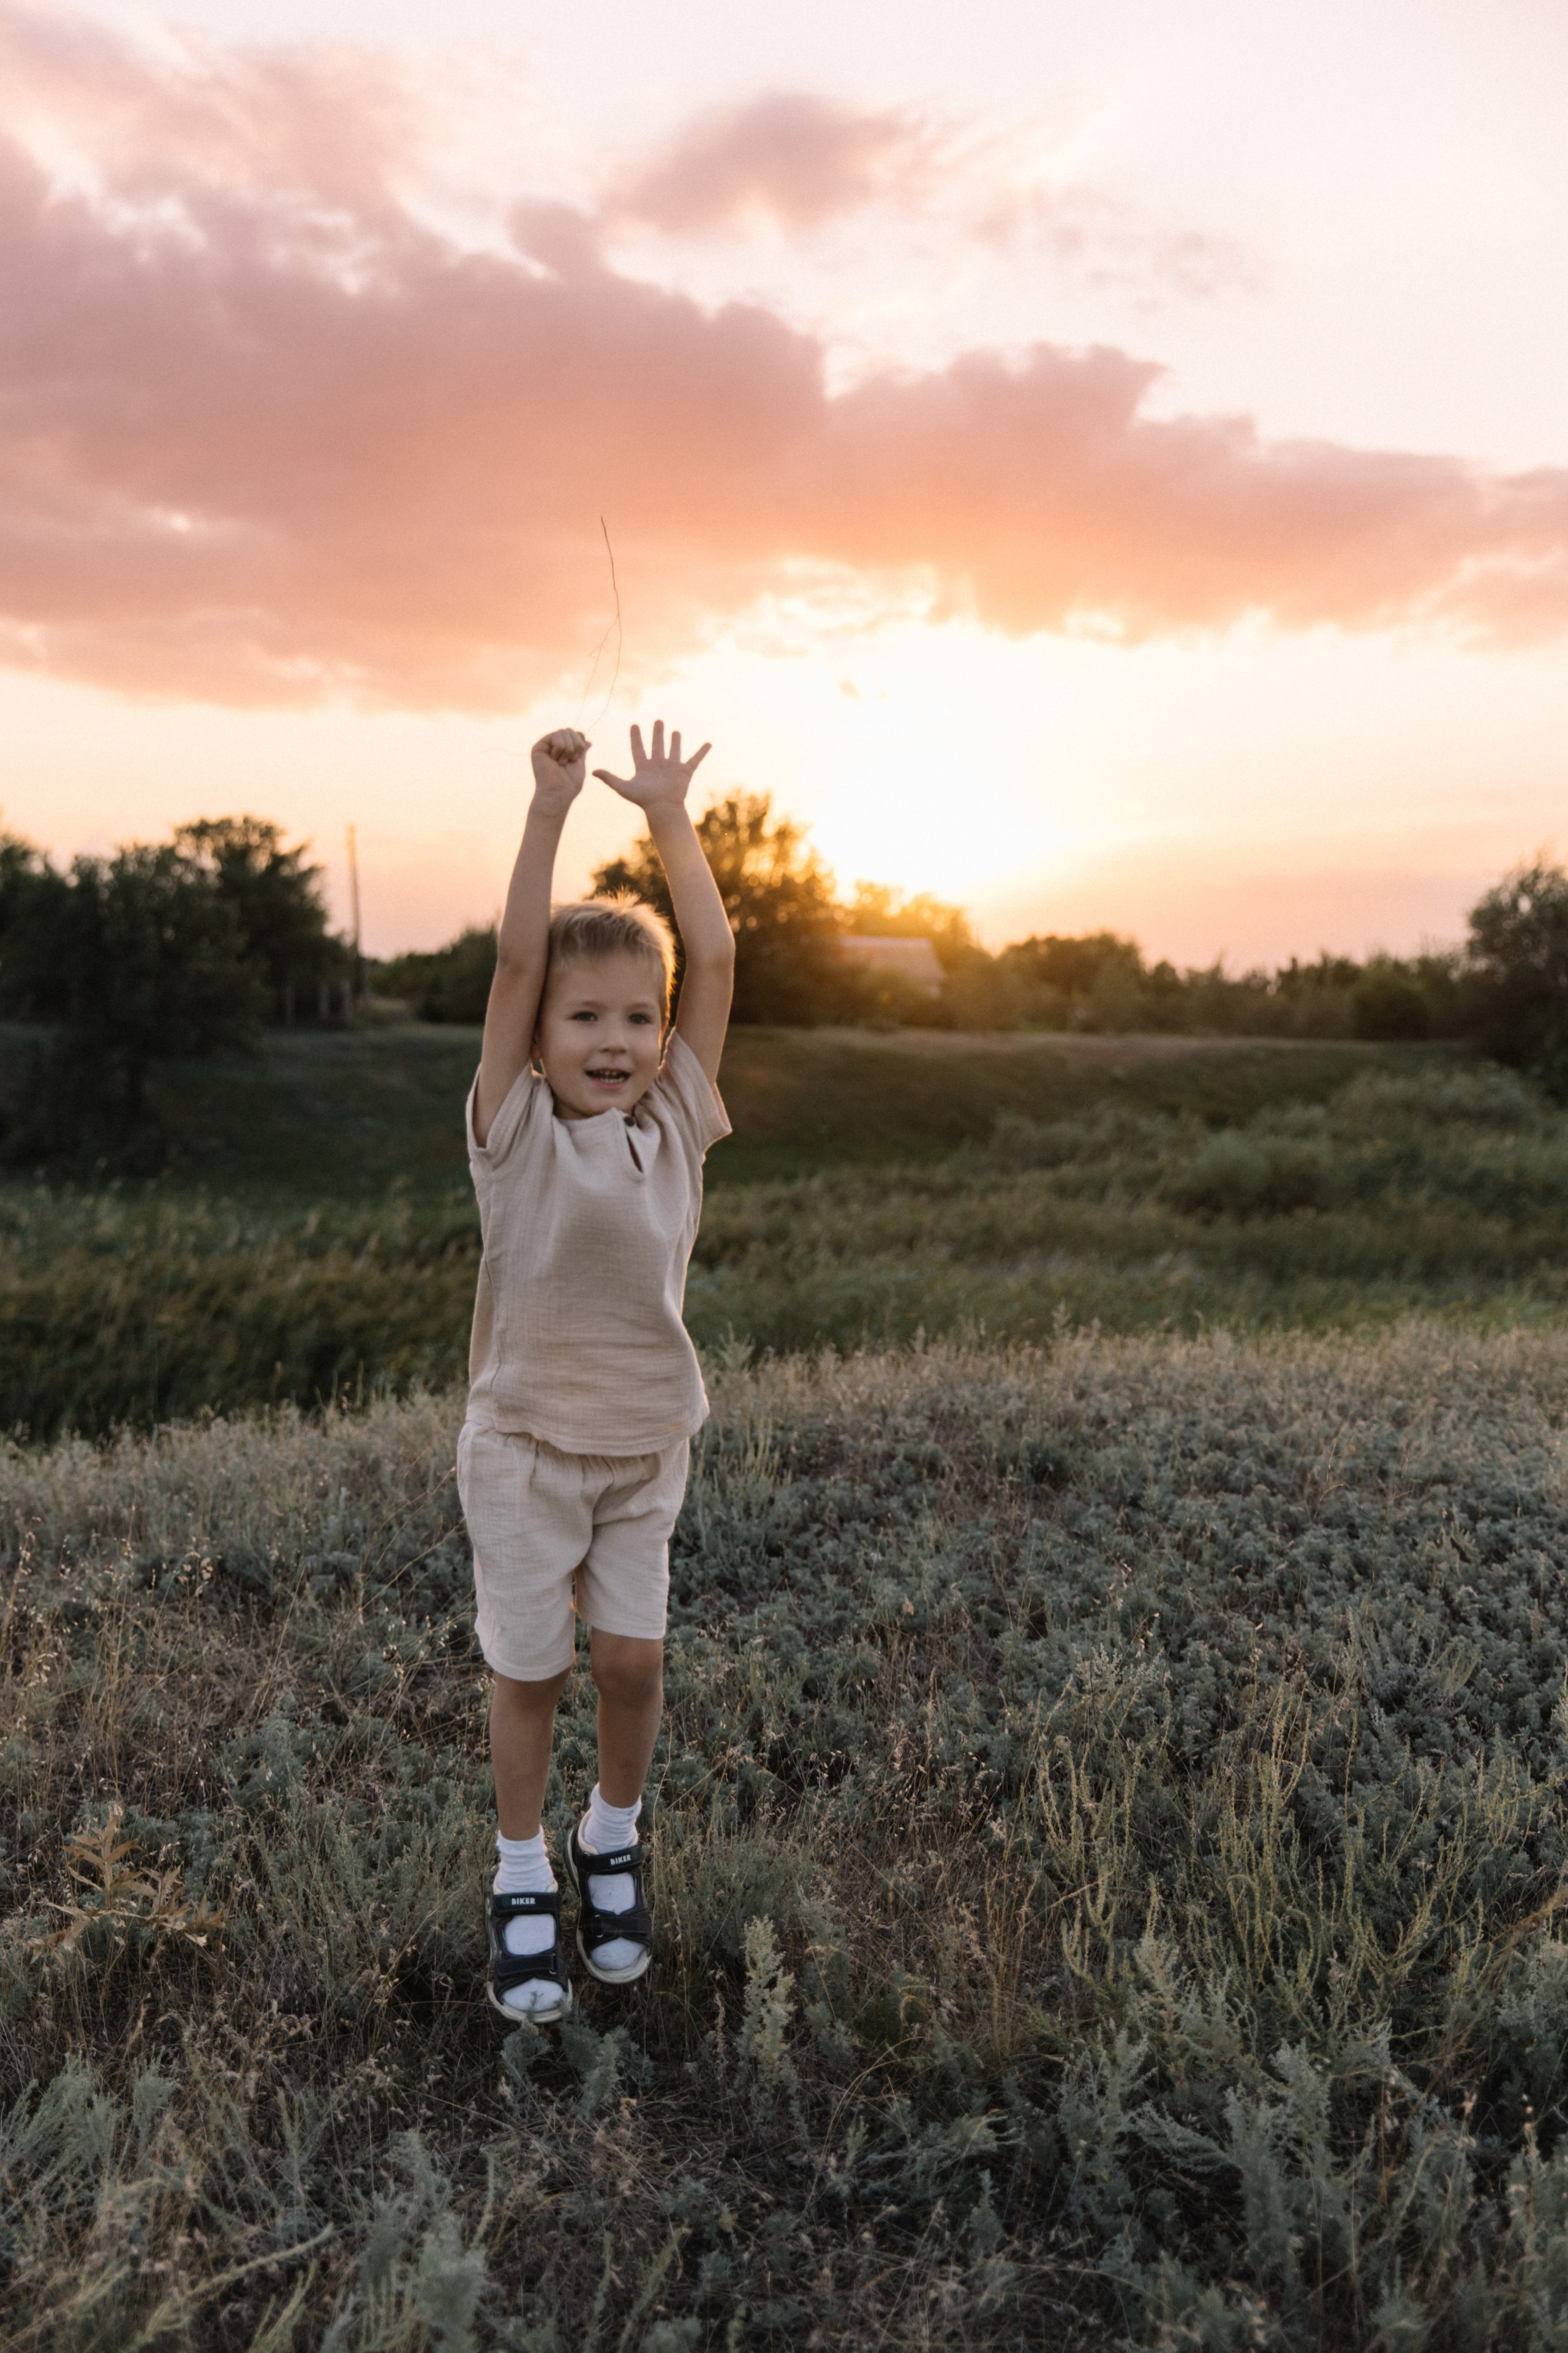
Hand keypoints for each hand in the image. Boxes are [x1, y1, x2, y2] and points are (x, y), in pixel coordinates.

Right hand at [530, 728, 589, 807]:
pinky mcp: (538, 747)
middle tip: (572, 760)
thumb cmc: (569, 783)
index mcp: (563, 751)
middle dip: (576, 744)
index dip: (580, 741)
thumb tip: (588, 740)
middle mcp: (553, 747)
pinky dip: (560, 748)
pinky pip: (555, 735)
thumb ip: (581, 750)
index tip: (578, 756)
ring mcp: (546, 747)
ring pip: (563, 731)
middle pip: (569, 730)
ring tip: (562, 762)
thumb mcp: (579, 763)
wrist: (558, 793)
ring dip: (568, 748)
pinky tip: (555, 760)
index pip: (575, 734)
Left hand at [593, 720, 710, 812]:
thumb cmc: (643, 800)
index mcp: (643, 767)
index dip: (636, 737)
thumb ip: (609, 778)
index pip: (638, 749)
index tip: (634, 725)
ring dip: (675, 741)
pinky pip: (695, 759)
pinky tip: (708, 743)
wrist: (663, 809)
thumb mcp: (623, 787)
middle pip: (657, 745)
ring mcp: (672, 768)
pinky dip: (702, 752)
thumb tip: (593, 771)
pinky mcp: (685, 772)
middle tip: (658, 721)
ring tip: (674, 731)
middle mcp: (658, 765)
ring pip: (674, 750)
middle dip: (657, 733)